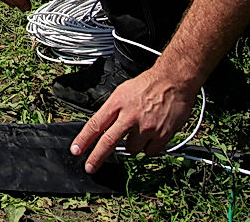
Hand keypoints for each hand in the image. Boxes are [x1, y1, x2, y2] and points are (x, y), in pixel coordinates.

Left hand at [69, 67, 196, 173]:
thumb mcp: (123, 91)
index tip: (76, 150)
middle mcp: (130, 116)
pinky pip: (149, 152)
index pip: (95, 124)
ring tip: (140, 130)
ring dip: (132, 145)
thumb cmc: (148, 85)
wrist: (173, 81)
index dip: (84, 139)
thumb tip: (102, 127)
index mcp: (118, 103)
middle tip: (89, 167)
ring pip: (131, 150)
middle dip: (96, 157)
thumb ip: (113, 110)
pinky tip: (152, 134)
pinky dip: (148, 147)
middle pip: (108, 142)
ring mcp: (146, 127)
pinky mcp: (162, 135)